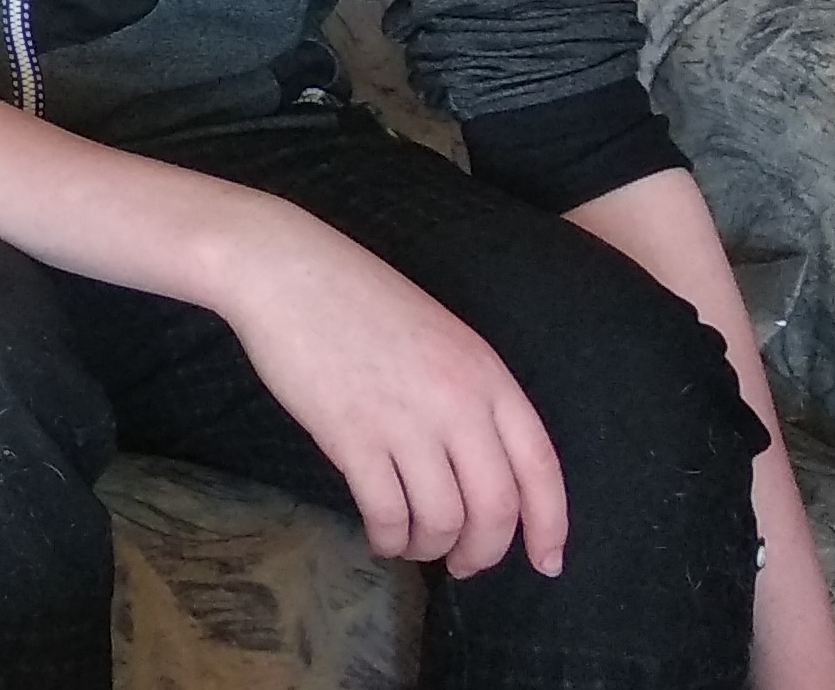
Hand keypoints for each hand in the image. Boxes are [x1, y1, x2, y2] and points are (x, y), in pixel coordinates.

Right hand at [215, 200, 568, 578]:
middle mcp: (456, 401)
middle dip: (484, 552)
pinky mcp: (351, 435)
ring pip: (443, 519)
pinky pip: (387, 512)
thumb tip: (480, 467)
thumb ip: (469, 393)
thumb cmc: (358, 297)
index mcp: (486, 373)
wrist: (284, 269)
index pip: (541, 468)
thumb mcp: (439, 336)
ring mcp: (404, 419)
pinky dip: (388, 538)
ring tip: (413, 544)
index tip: (546, 562)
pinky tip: (380, 535)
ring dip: (431, 547)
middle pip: (495, 507)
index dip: (550, 525)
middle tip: (464, 564)